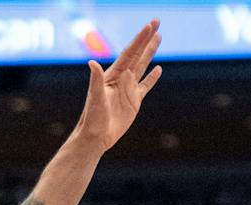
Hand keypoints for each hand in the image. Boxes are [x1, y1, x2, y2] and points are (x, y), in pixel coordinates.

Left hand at [73, 20, 162, 151]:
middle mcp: (121, 79)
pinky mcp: (134, 102)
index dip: (140, 39)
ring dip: (150, 52)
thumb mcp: (95, 98)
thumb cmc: (92, 118)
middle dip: (147, 39)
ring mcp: (128, 89)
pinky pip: (145, 86)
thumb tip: (92, 62)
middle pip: (137, 54)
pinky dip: (152, 78)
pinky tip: (158, 69)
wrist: (96, 136)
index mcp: (113, 75)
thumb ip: (96, 80)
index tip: (150, 26)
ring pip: (142, 66)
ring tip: (158, 38)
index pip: (130, 52)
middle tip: (156, 22)